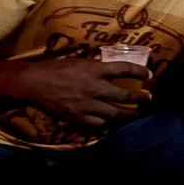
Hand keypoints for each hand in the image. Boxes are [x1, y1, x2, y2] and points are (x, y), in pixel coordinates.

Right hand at [17, 58, 150, 126]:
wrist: (35, 82)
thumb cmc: (56, 68)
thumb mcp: (79, 61)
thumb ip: (96, 67)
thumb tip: (113, 69)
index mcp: (94, 70)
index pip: (124, 69)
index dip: (139, 71)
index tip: (148, 74)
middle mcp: (94, 88)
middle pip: (124, 95)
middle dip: (140, 97)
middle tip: (148, 97)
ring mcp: (87, 105)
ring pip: (115, 113)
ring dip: (129, 113)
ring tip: (136, 112)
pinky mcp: (78, 117)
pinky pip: (99, 123)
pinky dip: (108, 122)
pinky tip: (113, 121)